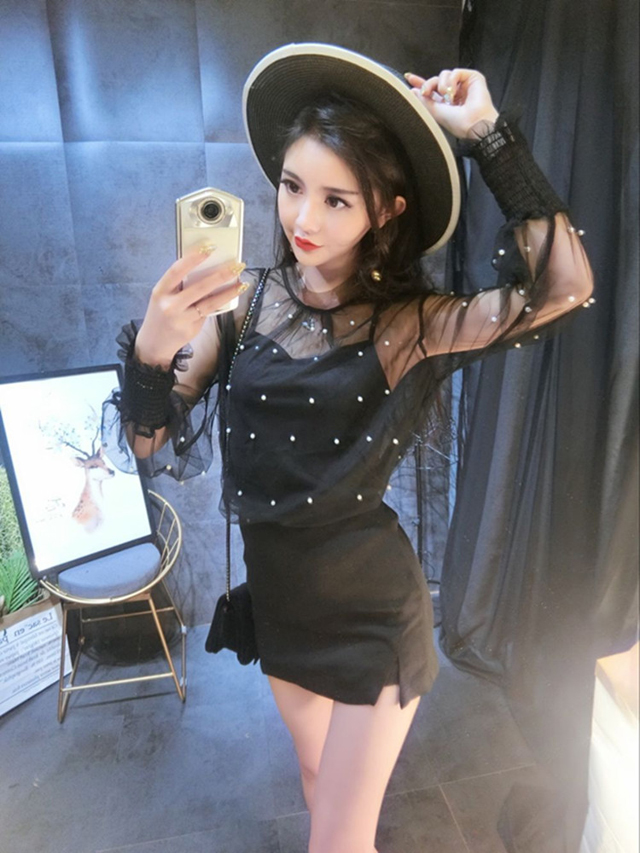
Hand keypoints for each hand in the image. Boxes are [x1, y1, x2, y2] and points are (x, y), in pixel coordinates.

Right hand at [135, 248, 247, 367]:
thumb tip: (206, 268)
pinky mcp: (192, 329)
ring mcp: (181, 319)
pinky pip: (209, 312)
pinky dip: (222, 302)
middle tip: (237, 265)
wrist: (154, 343)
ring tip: (242, 283)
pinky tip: (232, 294)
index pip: (177, 271)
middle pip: (199, 287)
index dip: (193, 258)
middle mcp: (170, 305)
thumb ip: (179, 284)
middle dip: (220, 275)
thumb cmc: (161, 313)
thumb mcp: (164, 296)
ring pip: (209, 303)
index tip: (209, 247)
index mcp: (160, 291)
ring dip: (228, 291)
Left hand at [405, 68, 497, 138]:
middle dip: (428, 84)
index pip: (432, 90)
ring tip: (448, 97)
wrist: (474, 124)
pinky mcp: (472, 78)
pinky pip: (455, 72)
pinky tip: (454, 92)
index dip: (421, 83)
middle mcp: (454, 93)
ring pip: (444, 74)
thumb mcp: (435, 112)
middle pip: (435, 80)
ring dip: (442, 85)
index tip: (409, 78)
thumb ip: (424, 101)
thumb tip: (413, 91)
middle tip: (426, 92)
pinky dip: (451, 81)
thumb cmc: (459, 123)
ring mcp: (463, 85)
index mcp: (445, 103)